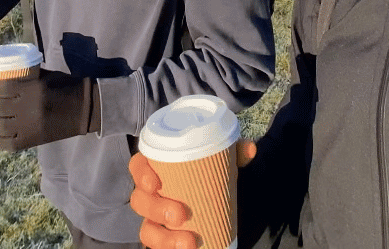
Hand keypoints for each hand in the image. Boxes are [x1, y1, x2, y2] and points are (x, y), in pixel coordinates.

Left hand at [0, 68, 100, 150]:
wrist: (84, 108)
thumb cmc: (64, 86)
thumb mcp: (44, 75)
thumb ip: (24, 76)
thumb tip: (1, 75)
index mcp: (32, 90)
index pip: (0, 90)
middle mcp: (28, 109)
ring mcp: (30, 127)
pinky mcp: (33, 141)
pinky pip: (8, 143)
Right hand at [129, 140, 256, 248]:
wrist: (219, 200)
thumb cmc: (211, 174)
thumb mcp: (223, 162)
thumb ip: (234, 153)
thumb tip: (250, 149)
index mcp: (158, 168)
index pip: (138, 166)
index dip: (141, 174)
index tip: (154, 182)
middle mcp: (151, 194)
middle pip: (139, 200)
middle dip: (156, 209)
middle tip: (180, 214)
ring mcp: (156, 218)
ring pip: (147, 229)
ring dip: (164, 238)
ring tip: (188, 242)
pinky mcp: (164, 237)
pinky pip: (158, 247)